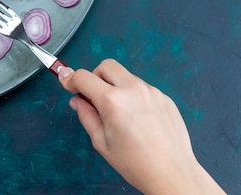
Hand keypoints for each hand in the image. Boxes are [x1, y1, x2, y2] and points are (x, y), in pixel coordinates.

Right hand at [57, 59, 223, 194]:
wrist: (172, 174)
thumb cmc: (135, 163)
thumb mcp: (101, 142)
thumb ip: (86, 116)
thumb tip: (77, 100)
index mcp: (113, 101)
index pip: (84, 76)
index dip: (71, 79)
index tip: (67, 82)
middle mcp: (133, 90)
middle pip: (106, 66)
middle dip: (95, 77)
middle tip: (94, 97)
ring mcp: (151, 92)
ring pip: (125, 76)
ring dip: (116, 86)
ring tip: (120, 113)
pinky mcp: (164, 97)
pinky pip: (142, 88)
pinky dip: (133, 96)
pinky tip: (137, 118)